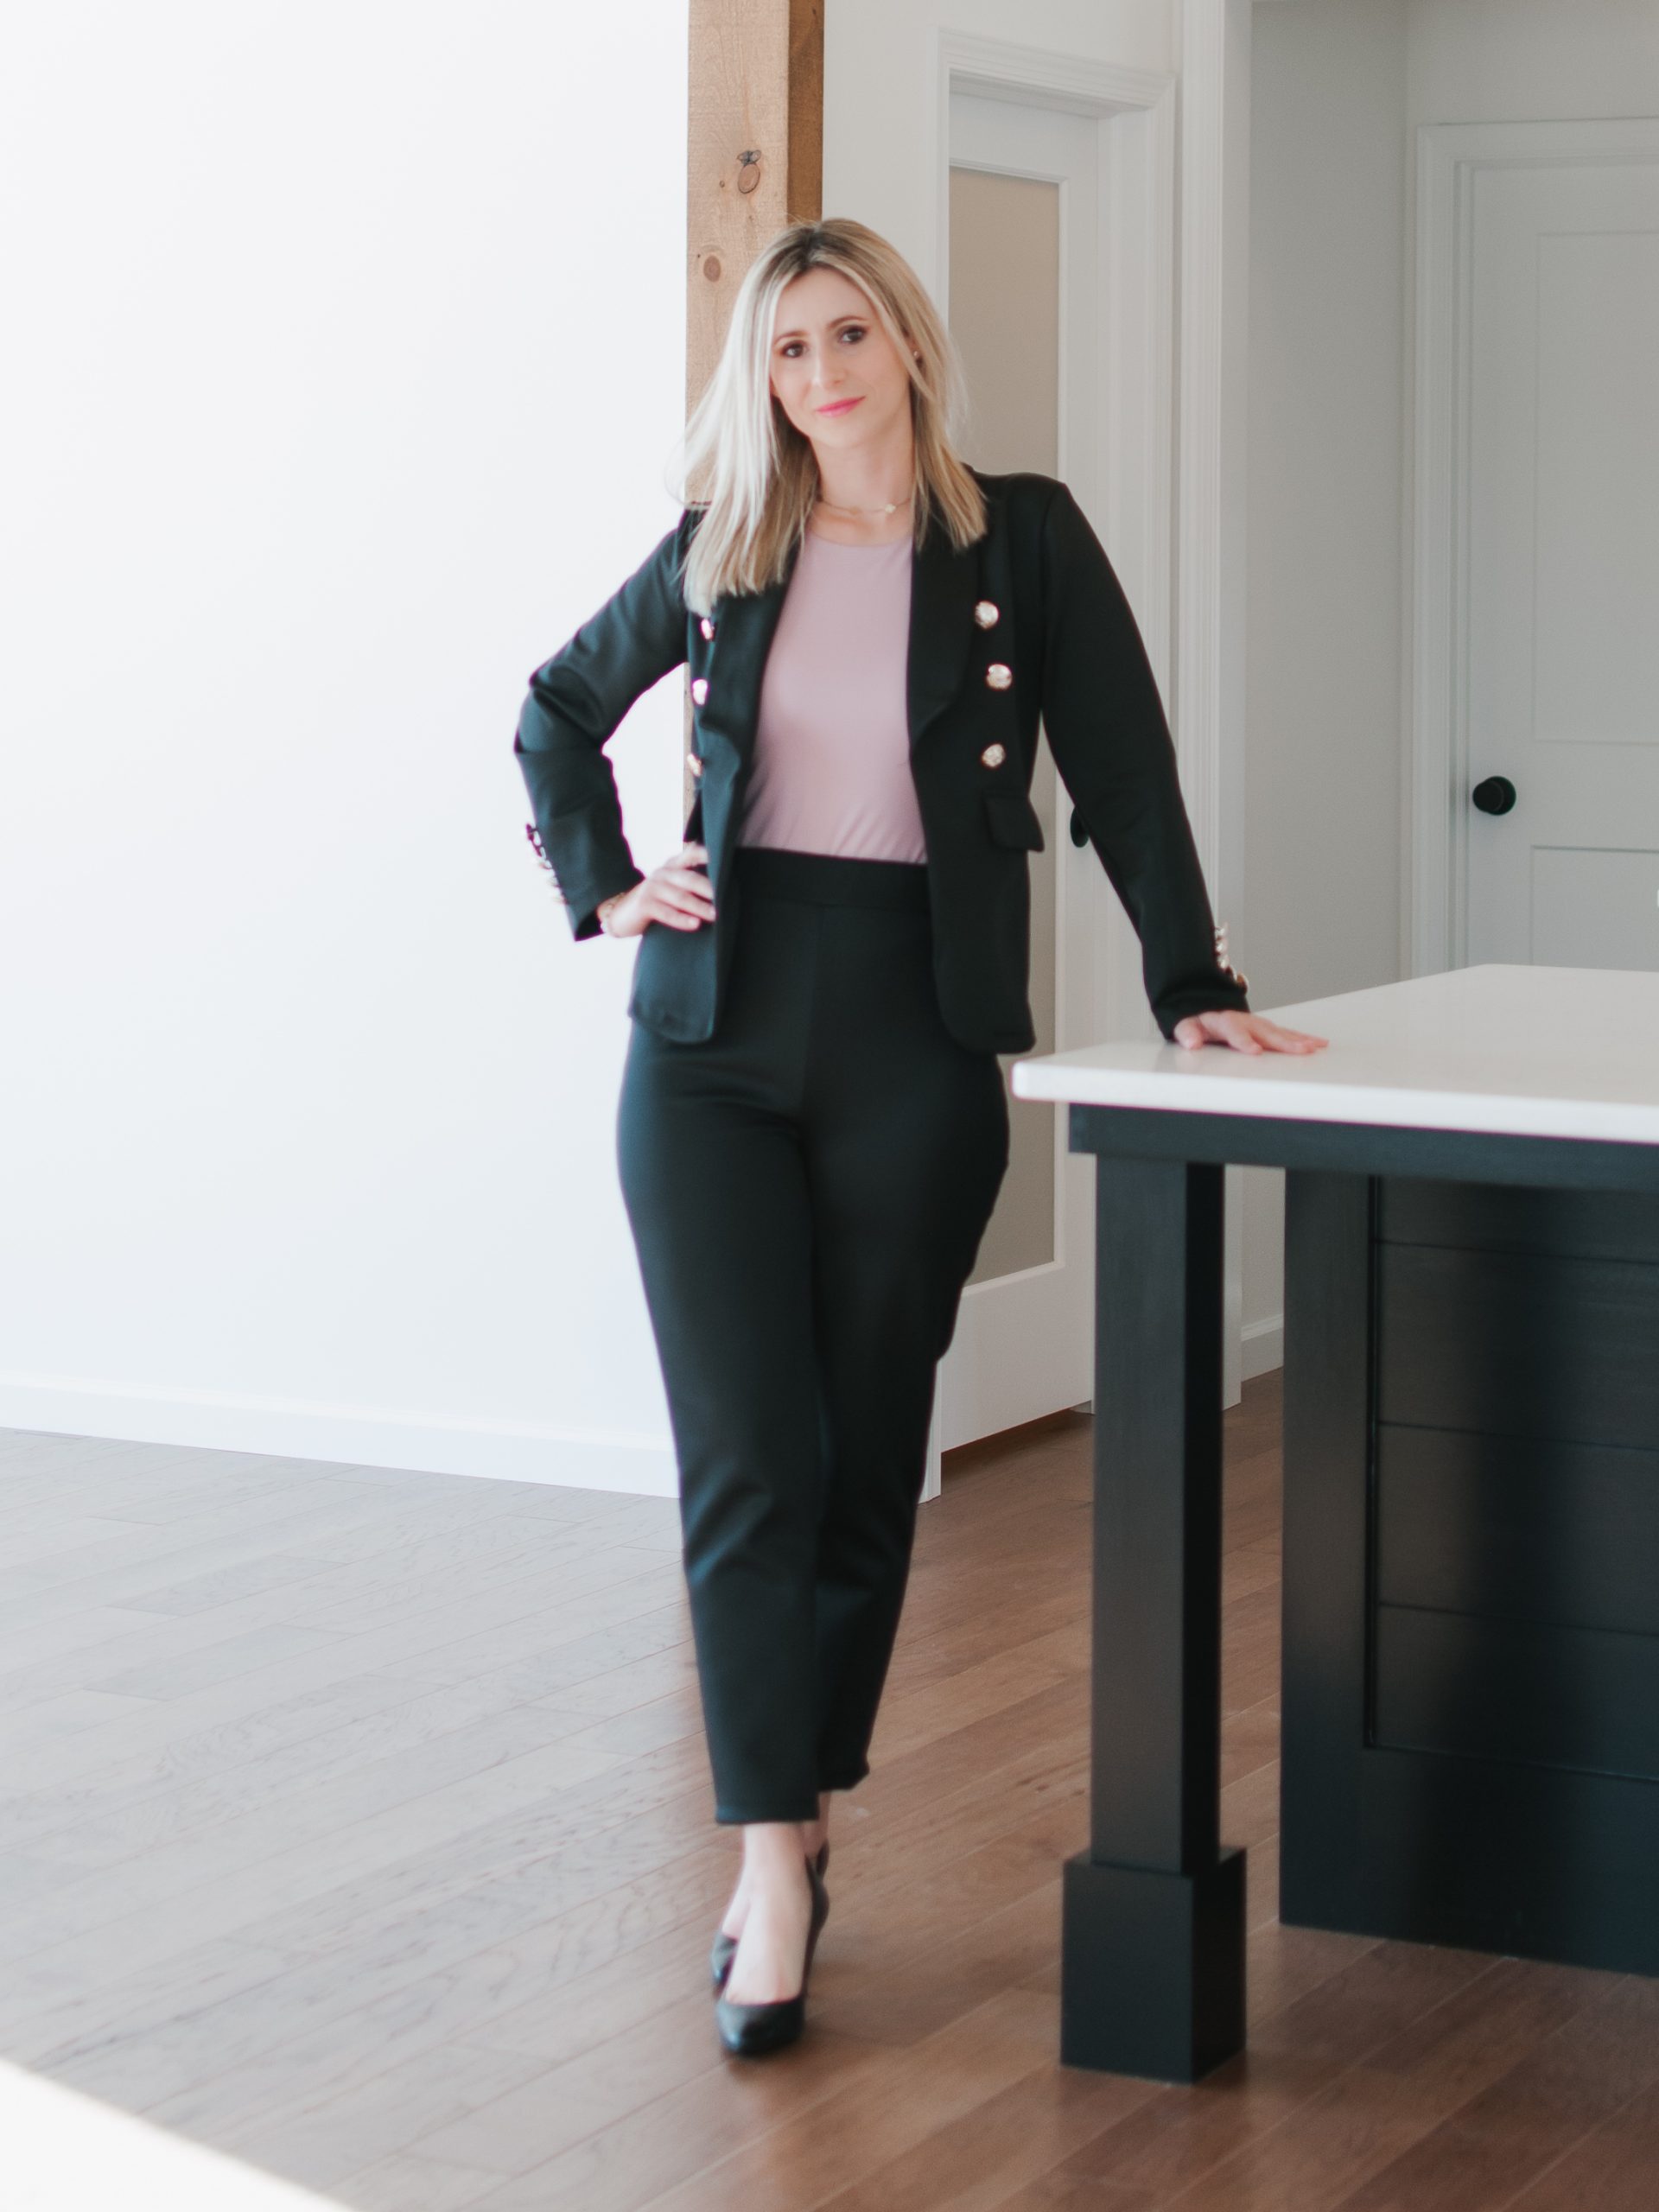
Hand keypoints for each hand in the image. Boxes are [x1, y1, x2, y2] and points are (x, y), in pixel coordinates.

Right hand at [601, 843, 715, 937]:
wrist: (620, 913)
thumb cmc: (655, 902)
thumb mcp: (670, 887)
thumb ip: (689, 883)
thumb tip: (723, 890)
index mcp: (672, 865)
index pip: (692, 854)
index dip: (708, 855)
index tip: (725, 860)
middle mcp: (662, 873)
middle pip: (690, 879)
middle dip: (709, 889)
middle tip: (726, 899)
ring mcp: (652, 887)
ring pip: (680, 897)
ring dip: (699, 907)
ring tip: (716, 915)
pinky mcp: (644, 904)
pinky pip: (666, 912)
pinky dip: (682, 919)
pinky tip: (695, 925)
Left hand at [1171, 1009, 1327, 1055]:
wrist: (1206, 1006)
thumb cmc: (1198, 1021)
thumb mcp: (1186, 1025)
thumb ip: (1187, 1033)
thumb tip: (1191, 1042)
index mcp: (1225, 1021)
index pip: (1235, 1031)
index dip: (1245, 1041)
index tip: (1255, 1051)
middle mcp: (1246, 1021)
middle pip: (1266, 1032)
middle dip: (1284, 1041)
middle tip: (1300, 1050)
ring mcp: (1258, 1024)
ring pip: (1281, 1032)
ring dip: (1298, 1039)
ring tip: (1314, 1047)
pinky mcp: (1266, 1028)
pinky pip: (1286, 1032)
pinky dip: (1302, 1038)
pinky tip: (1317, 1044)